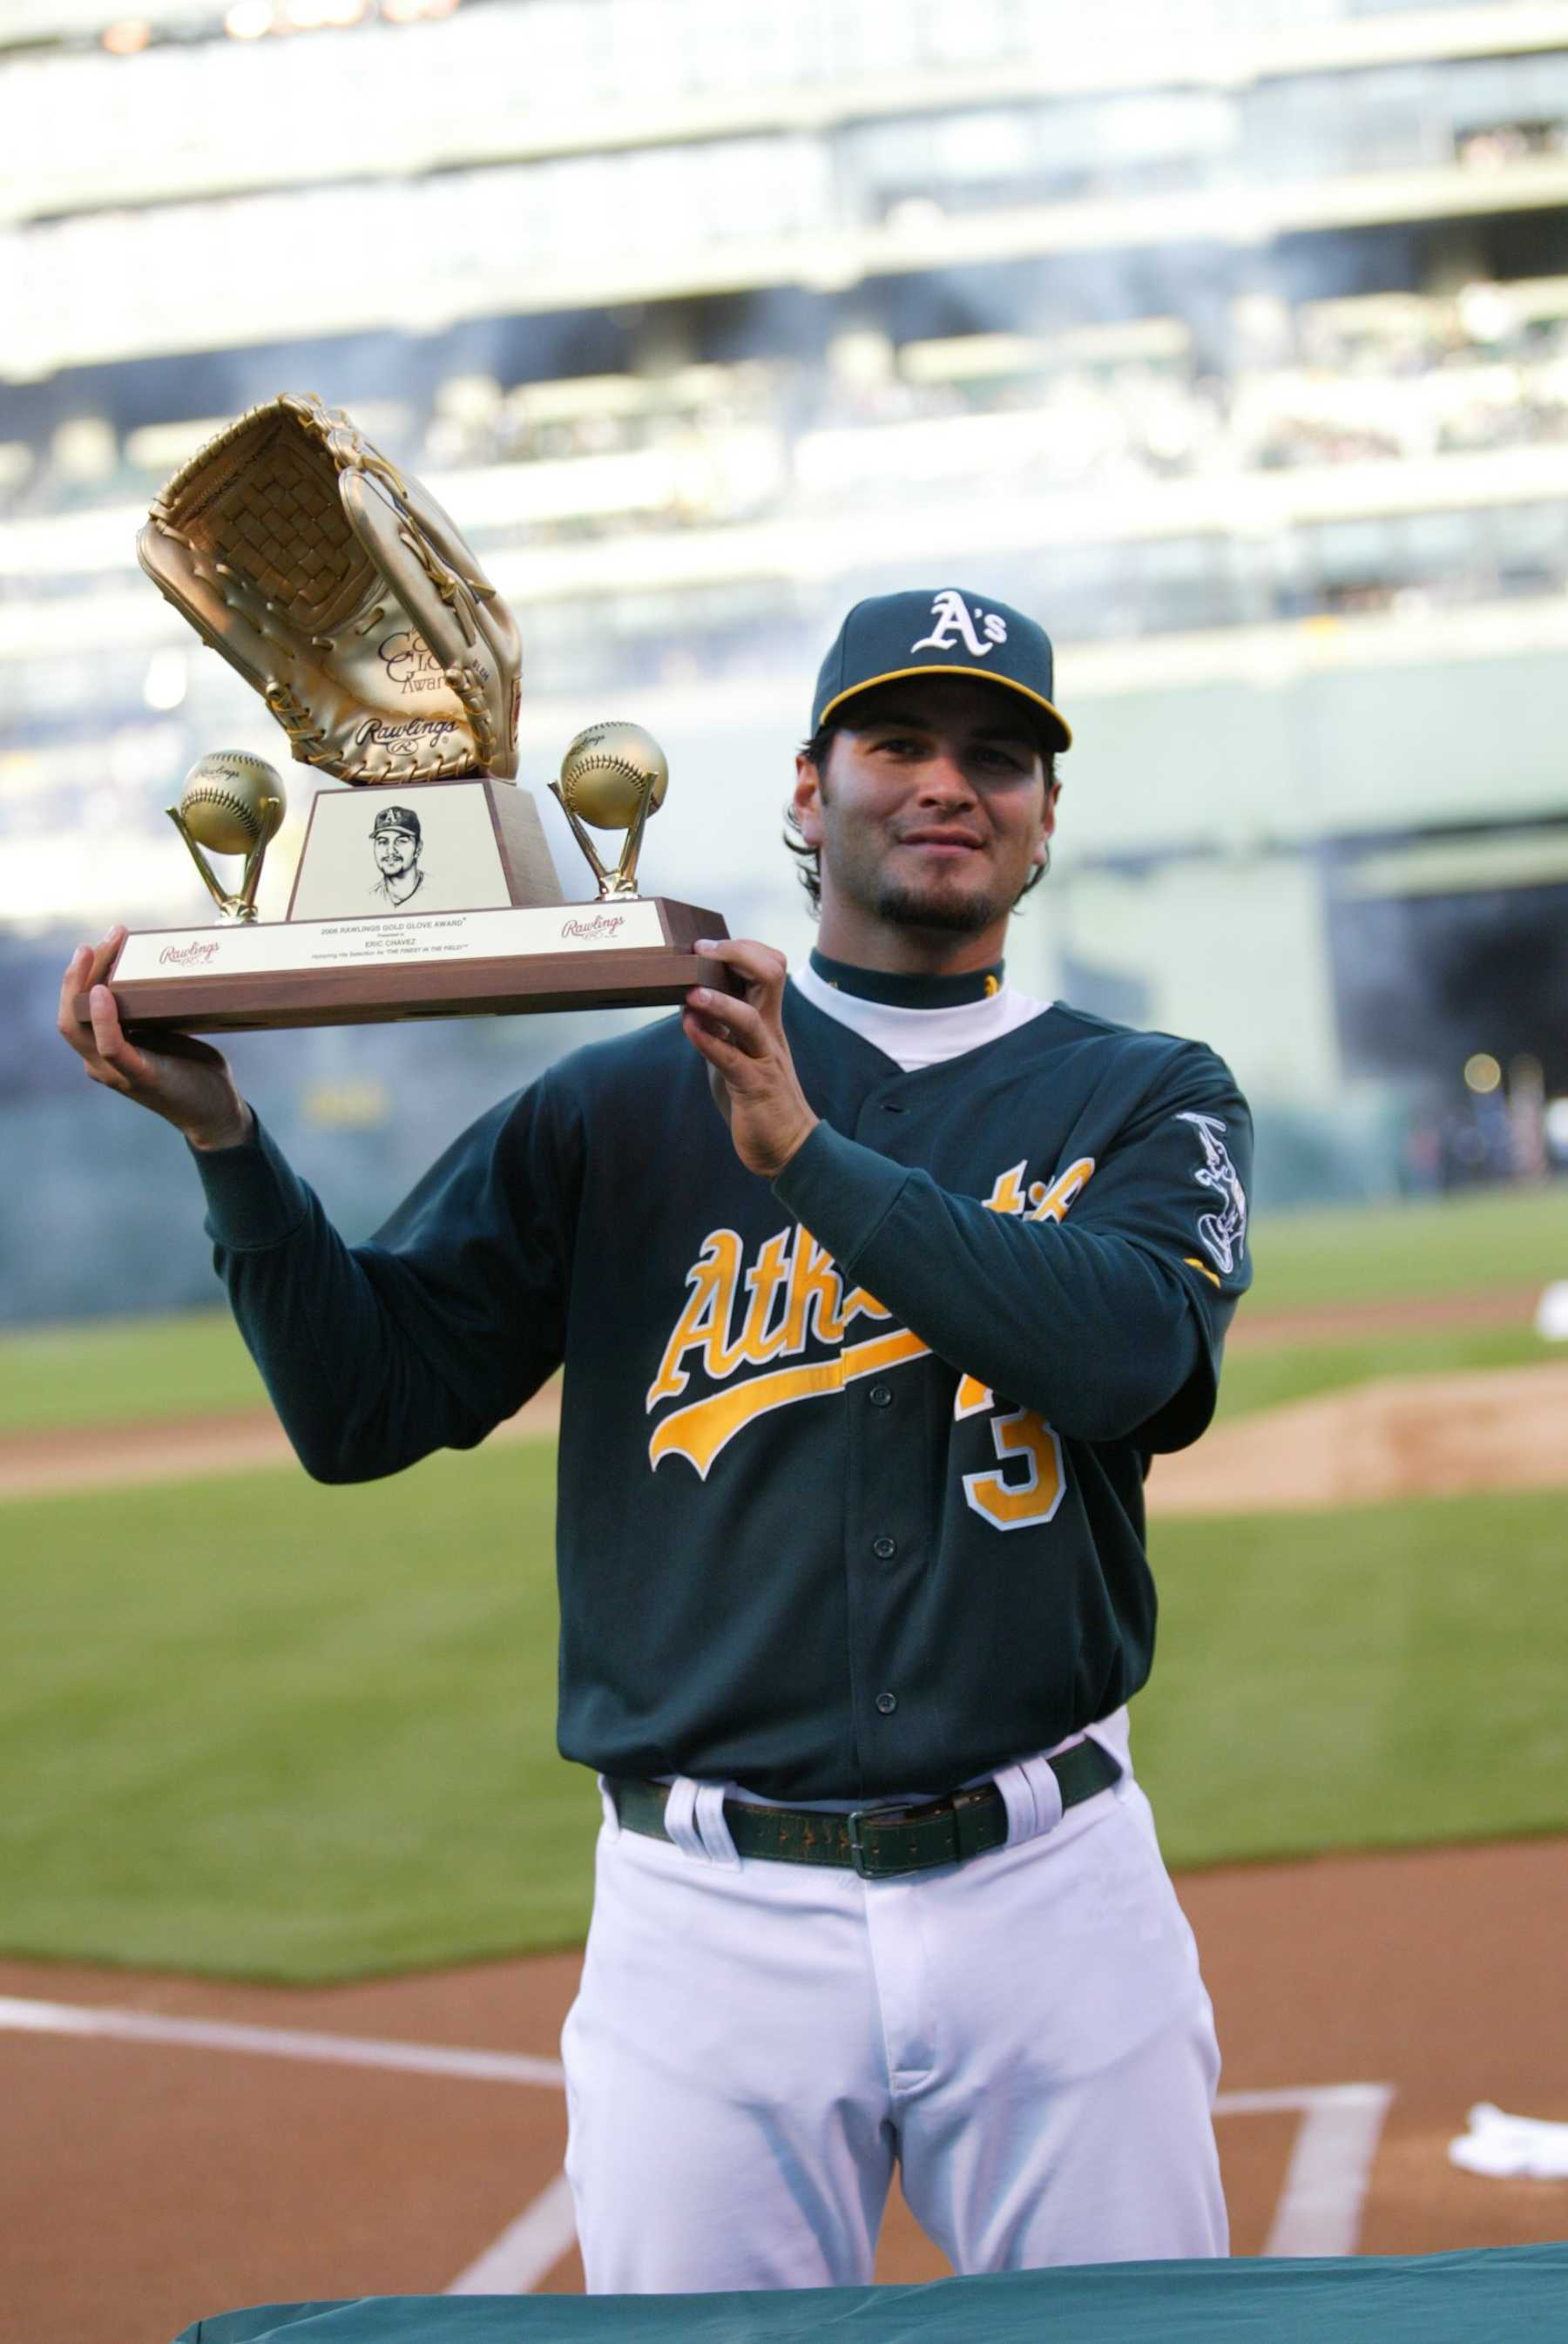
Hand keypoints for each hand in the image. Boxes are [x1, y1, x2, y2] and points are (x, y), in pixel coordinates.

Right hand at [56, 928, 253, 1151]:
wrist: (217, 1112)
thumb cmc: (193, 1071)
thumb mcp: (169, 1032)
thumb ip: (154, 1010)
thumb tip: (160, 968)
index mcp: (104, 1048)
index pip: (76, 1008)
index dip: (82, 973)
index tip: (106, 939)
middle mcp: (99, 1061)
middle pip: (69, 1012)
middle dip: (79, 970)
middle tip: (106, 936)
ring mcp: (114, 1072)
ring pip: (77, 1025)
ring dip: (84, 983)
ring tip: (98, 950)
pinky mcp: (138, 1077)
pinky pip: (110, 1046)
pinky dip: (103, 1019)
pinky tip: (104, 993)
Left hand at [682, 938, 818, 1178]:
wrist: (788, 1148)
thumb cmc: (760, 1100)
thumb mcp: (738, 1055)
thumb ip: (720, 1029)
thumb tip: (690, 1003)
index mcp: (767, 1021)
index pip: (768, 967)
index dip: (741, 948)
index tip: (707, 945)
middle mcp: (769, 1032)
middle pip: (769, 974)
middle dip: (736, 954)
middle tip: (701, 950)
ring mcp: (764, 1057)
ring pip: (750, 1017)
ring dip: (719, 1001)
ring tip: (692, 992)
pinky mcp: (754, 1086)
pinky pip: (731, 1059)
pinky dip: (708, 1041)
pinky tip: (688, 1027)